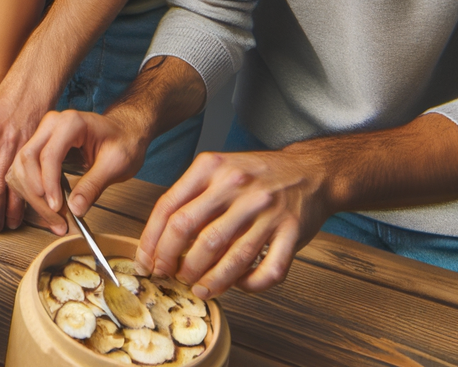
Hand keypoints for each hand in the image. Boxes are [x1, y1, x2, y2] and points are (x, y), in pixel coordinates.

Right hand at [7, 109, 151, 230]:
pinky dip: (30, 192)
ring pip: (19, 167)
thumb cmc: (123, 141)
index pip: (48, 155)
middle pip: (27, 160)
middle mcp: (50, 125)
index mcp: (70, 122)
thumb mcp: (116, 164)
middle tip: (56, 219)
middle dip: (37, 194)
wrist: (124, 132)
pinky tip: (46, 208)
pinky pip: (23, 171)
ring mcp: (41, 135)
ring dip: (31, 196)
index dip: (50, 185)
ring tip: (53, 218)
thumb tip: (76, 209)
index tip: (58, 208)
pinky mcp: (38, 148)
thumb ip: (93, 185)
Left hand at [134, 150, 325, 299]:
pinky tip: (239, 286)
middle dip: (174, 262)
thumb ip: (190, 197)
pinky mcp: (292, 232)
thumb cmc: (257, 176)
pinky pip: (268, 270)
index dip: (152, 241)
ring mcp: (267, 210)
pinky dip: (250, 285)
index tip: (146, 262)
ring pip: (228, 256)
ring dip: (209, 280)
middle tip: (170, 277)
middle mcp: (237, 185)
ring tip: (199, 289)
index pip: (169, 208)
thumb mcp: (218, 169)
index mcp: (211, 168)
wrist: (311, 171)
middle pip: (192, 232)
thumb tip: (159, 241)